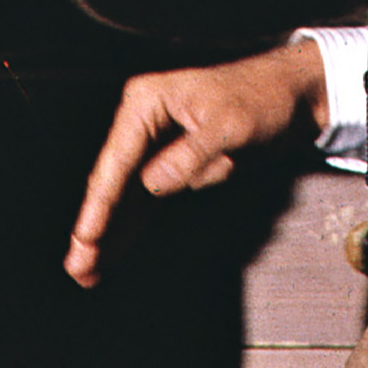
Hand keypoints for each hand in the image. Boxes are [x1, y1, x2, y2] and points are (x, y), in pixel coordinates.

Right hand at [64, 41, 329, 287]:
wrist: (290, 95)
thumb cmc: (260, 98)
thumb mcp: (230, 124)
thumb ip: (190, 154)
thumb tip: (153, 183)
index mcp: (147, 102)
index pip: (117, 160)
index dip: (100, 203)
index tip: (86, 235)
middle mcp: (143, 122)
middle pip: (111, 182)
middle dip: (94, 226)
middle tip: (77, 265)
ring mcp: (154, 146)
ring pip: (123, 199)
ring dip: (108, 234)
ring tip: (86, 272)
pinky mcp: (171, 166)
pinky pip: (144, 203)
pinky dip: (130, 228)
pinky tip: (113, 254)